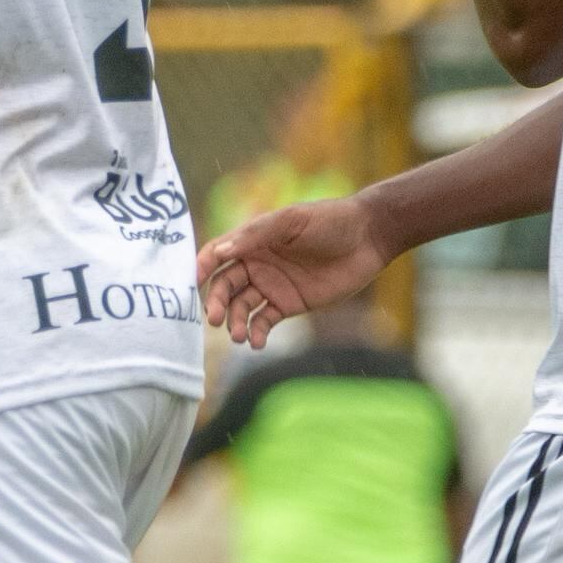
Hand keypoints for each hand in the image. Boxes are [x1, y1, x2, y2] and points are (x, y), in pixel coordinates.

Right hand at [197, 194, 383, 349]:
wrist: (369, 238)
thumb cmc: (330, 220)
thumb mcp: (292, 220)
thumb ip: (257, 234)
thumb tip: (221, 252)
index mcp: (252, 239)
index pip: (217, 255)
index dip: (202, 268)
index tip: (193, 284)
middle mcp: (256, 263)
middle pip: (225, 286)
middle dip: (216, 303)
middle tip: (215, 319)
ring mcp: (271, 285)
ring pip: (241, 307)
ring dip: (235, 322)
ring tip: (238, 336)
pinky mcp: (288, 304)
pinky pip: (264, 321)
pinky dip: (256, 333)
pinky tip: (256, 342)